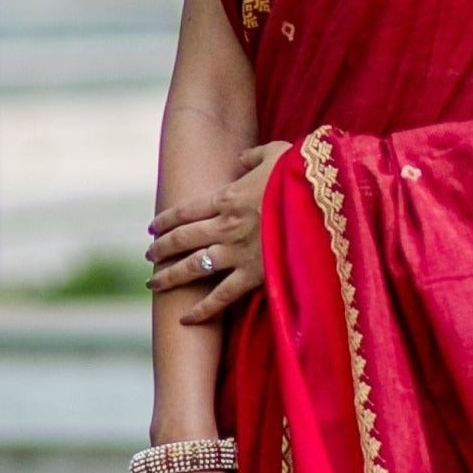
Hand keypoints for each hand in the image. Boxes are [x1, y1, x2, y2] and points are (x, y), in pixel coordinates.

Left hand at [148, 140, 292, 324]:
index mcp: (228, 197)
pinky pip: (222, 296)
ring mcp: (237, 252)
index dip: (165, 220)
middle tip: (149, 256)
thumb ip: (253, 156)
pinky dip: (203, 310)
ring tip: (154, 283)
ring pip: (193, 268)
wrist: (323, 201)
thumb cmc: (303, 174)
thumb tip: (241, 157)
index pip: (185, 211)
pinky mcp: (254, 274)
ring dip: (170, 277)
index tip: (152, 227)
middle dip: (161, 249)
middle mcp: (225, 226)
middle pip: (182, 240)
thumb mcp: (275, 153)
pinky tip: (186, 319)